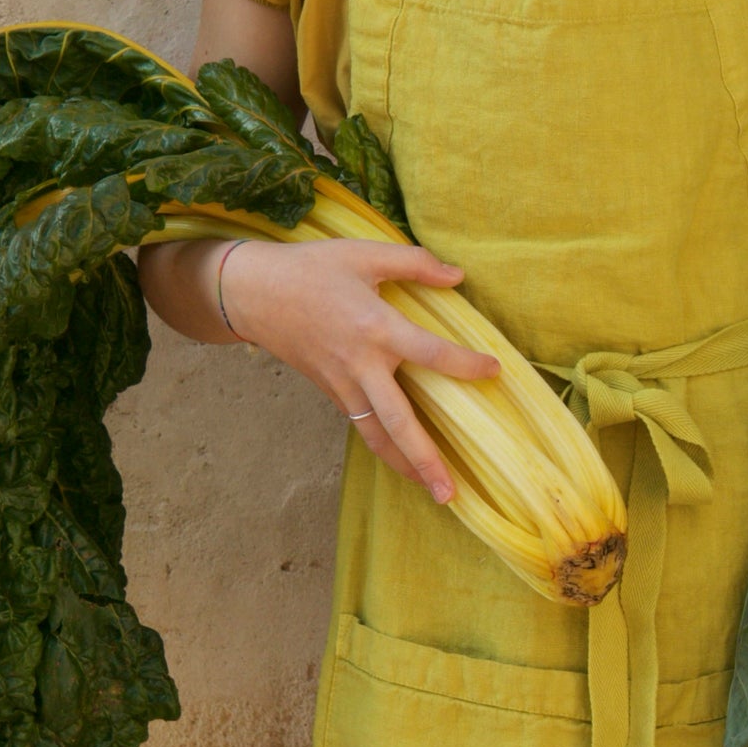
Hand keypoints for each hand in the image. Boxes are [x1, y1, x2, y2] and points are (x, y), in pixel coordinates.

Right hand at [220, 238, 499, 500]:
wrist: (253, 294)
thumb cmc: (312, 269)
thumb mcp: (364, 252)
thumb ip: (414, 262)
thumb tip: (459, 276)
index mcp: (375, 327)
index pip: (430, 353)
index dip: (464, 364)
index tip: (494, 370)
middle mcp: (361, 365)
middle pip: (398, 421)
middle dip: (425, 458)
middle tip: (450, 491)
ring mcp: (344, 385)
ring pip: (378, 436)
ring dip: (406, 467)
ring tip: (436, 493)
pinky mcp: (332, 393)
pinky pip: (364, 428)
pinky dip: (386, 449)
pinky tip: (408, 465)